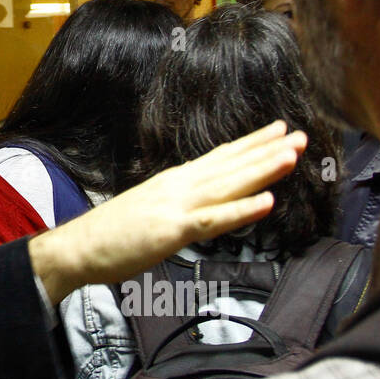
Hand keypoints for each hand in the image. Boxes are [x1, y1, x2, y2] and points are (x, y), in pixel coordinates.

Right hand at [29, 121, 305, 303]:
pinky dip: (241, 210)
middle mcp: (178, 186)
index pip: (219, 157)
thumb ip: (177, 204)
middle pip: (230, 164)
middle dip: (267, 150)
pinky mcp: (172, 230)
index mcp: (174, 181)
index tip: (277, 131)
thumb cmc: (111, 234)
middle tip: (300, 134)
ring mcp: (176, 205)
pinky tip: (267, 203)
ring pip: (228, 184)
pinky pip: (214, 220)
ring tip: (292, 156)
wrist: (79, 247)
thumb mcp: (150, 210)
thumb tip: (199, 203)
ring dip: (262, 170)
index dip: (250, 144)